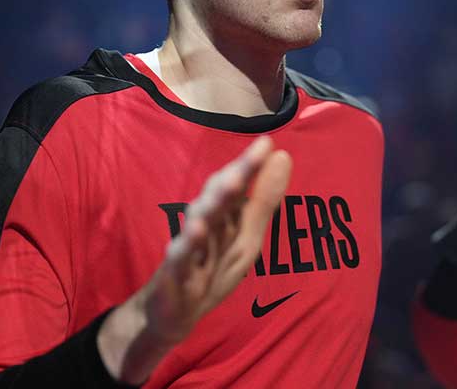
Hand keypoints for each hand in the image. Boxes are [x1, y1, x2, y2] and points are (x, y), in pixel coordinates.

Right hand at [98, 136, 290, 383]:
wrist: (173, 314)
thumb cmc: (212, 268)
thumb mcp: (246, 237)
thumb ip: (263, 201)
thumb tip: (283, 155)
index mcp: (223, 215)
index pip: (236, 185)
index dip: (250, 165)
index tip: (267, 142)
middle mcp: (204, 224)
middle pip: (219, 197)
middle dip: (236, 175)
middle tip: (256, 153)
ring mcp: (187, 247)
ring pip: (201, 220)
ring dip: (215, 202)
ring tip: (234, 182)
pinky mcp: (174, 273)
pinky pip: (181, 257)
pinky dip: (188, 244)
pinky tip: (196, 231)